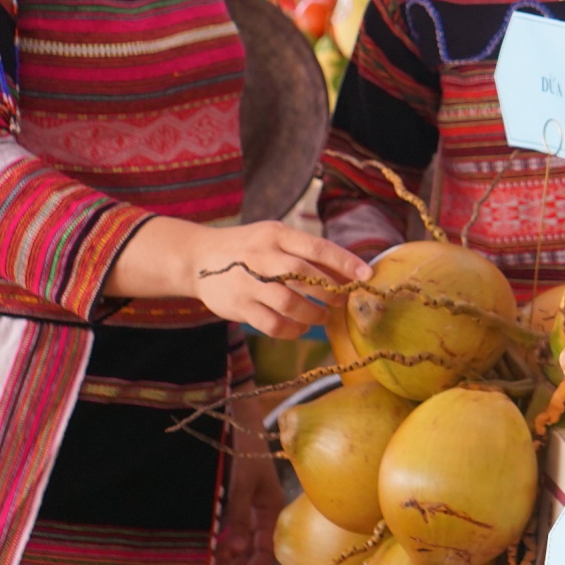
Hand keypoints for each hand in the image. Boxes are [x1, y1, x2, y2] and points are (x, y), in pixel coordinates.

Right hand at [191, 222, 371, 337]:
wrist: (198, 258)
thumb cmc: (249, 248)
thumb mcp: (275, 239)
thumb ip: (307, 254)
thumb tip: (350, 273)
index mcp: (276, 234)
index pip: (317, 247)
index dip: (344, 262)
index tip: (366, 275)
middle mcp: (262, 256)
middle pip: (304, 274)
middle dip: (330, 291)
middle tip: (343, 301)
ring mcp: (248, 282)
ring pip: (288, 302)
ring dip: (313, 314)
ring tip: (322, 317)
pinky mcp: (238, 306)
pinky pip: (271, 324)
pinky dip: (291, 330)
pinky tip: (300, 328)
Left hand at [211, 398, 281, 564]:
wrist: (237, 416)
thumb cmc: (246, 447)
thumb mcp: (243, 483)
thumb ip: (239, 516)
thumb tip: (232, 553)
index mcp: (272, 508)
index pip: (265, 552)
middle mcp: (262, 510)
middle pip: (252, 550)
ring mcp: (248, 504)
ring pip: (239, 540)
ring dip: (226, 558)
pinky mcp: (234, 497)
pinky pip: (229, 527)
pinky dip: (219, 541)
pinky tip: (208, 550)